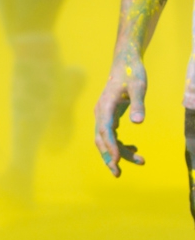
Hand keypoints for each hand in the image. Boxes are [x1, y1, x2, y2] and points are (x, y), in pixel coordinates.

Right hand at [94, 50, 147, 176]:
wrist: (125, 64)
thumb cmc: (132, 74)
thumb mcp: (139, 88)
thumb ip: (138, 104)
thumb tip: (138, 122)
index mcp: (105, 106)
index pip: (105, 131)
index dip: (110, 147)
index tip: (118, 161)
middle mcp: (101, 113)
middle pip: (101, 140)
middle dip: (109, 158)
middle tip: (118, 174)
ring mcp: (103, 115)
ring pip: (106, 140)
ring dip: (118, 153)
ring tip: (140, 161)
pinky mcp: (109, 116)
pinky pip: (111, 135)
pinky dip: (120, 145)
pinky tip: (134, 149)